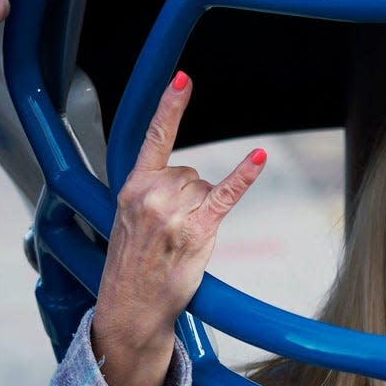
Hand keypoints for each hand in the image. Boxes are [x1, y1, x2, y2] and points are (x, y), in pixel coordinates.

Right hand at [92, 72, 266, 385]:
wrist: (130, 307)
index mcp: (131, 188)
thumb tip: (187, 179)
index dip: (170, 107)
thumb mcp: (128, 221)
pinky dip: (243, 177)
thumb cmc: (133, 266)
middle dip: (190, 195)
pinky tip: (258, 159)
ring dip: (203, 210)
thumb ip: (150, 193)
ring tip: (182, 239)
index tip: (182, 78)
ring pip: (206, 187)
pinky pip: (225, 195)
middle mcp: (150, 195)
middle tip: (172, 229)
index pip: (154, 138)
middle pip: (191, 170)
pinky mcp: (198, 230)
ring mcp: (174, 212)